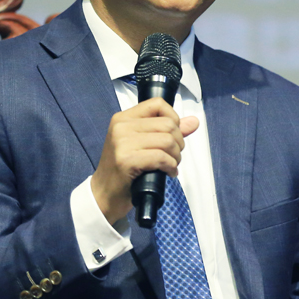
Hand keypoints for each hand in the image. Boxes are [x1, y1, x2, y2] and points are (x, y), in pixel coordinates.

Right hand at [91, 98, 198, 223]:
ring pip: (167, 141)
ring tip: (171, 165)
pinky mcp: (126, 160)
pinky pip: (161, 157)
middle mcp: (121, 126)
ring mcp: (122, 143)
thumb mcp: (142, 144)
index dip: (173, 118)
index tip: (172, 135)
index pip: (158, 104)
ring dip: (176, 156)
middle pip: (167, 124)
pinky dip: (170, 167)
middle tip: (173, 156)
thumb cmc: (123, 170)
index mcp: (123, 118)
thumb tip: (194, 122)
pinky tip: (168, 173)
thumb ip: (168, 131)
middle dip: (178, 142)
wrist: (104, 194)